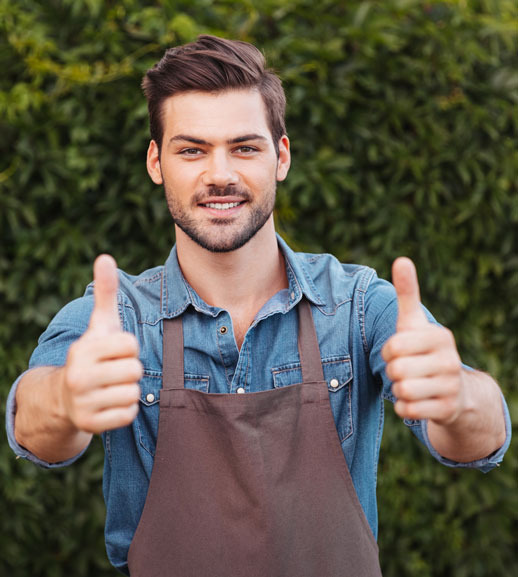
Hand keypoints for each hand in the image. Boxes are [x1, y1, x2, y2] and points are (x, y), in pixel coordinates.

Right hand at [61, 255, 141, 433]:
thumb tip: (106, 257)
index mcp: (83, 349)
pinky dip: (124, 410)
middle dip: (129, 370)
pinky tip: (109, 403)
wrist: (64, 397)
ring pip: (134, 393)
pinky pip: (128, 414)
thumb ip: (106, 293)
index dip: (128, 347)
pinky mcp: (90, 425)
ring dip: (128, 390)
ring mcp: (83, 403)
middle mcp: (79, 376)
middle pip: (135, 370)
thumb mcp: (99, 324)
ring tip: (111, 387)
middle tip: (112, 371)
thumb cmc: (92, 354)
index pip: (131, 345)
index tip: (114, 351)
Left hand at [381, 257, 466, 425]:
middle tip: (406, 370)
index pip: (394, 346)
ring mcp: (451, 386)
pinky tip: (417, 401)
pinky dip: (404, 407)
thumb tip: (401, 259)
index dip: (389, 351)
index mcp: (441, 336)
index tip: (399, 351)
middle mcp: (451, 360)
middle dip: (393, 371)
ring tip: (412, 384)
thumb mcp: (414, 322)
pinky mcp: (447, 410)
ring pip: (402, 390)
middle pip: (396, 369)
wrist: (454, 391)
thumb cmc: (424, 350)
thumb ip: (407, 293)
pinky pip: (407, 410)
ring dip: (398, 390)